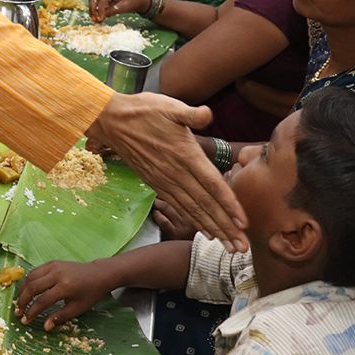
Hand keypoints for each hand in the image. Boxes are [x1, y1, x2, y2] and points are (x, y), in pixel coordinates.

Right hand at [13, 259, 118, 328]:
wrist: (99, 274)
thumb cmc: (90, 293)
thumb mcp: (78, 308)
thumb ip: (60, 317)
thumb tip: (45, 326)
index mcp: (65, 287)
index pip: (42, 301)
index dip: (32, 312)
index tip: (25, 321)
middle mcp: (57, 274)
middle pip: (33, 287)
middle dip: (23, 301)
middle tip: (18, 312)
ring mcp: (53, 266)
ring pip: (30, 277)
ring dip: (22, 291)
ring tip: (20, 303)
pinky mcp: (52, 263)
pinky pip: (35, 271)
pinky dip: (28, 281)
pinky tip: (26, 291)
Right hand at [86, 93, 245, 249]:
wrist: (111, 121)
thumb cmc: (142, 111)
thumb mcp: (169, 106)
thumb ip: (191, 114)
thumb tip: (208, 113)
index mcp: (185, 154)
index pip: (212, 184)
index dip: (228, 204)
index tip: (243, 224)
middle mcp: (176, 173)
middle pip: (205, 204)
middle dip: (225, 227)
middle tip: (241, 248)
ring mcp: (164, 180)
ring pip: (192, 209)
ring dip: (212, 229)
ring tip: (228, 246)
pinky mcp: (155, 183)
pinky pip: (178, 206)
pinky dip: (193, 220)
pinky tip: (205, 231)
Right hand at [87, 0, 148, 22]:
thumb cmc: (134, 2)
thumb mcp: (125, 7)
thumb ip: (112, 11)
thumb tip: (100, 17)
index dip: (100, 9)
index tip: (100, 19)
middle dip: (93, 8)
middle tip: (94, 19)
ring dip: (93, 9)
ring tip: (95, 19)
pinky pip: (97, 0)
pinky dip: (96, 8)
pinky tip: (98, 16)